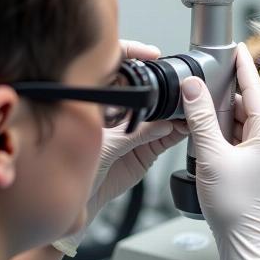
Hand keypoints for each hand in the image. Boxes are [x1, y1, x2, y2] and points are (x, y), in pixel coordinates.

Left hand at [53, 40, 188, 256]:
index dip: (134, 55)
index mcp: (97, 101)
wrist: (77, 204)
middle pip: (144, 91)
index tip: (153, 55)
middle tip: (179, 87)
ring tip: (189, 109)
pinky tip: (186, 126)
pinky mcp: (145, 152)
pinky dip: (178, 131)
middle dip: (162, 88)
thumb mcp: (104, 148)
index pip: (116, 67)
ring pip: (158, 115)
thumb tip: (163, 123)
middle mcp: (116, 114)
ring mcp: (132, 133)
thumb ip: (136, 135)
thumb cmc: (70, 171)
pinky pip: (165, 137)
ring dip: (175, 112)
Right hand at [181, 42, 259, 259]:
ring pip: (255, 126)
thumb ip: (201, 118)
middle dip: (234, 94)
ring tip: (211, 112)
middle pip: (256, 107)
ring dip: (234, 117)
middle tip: (212, 83)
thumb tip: (192, 87)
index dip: (243, 67)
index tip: (236, 49)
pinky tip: (221, 137)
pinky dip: (238, 135)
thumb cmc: (234, 208)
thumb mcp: (210, 156)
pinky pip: (256, 143)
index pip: (256, 90)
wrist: (247, 246)